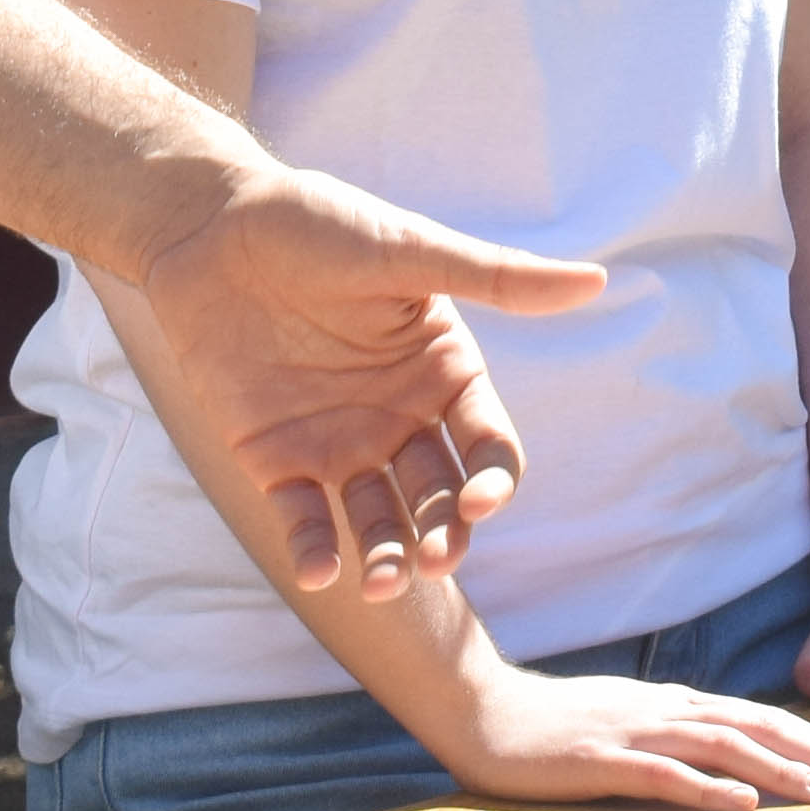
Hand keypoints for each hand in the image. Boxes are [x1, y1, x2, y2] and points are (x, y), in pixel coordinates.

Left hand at [130, 161, 605, 597]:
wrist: (212, 229)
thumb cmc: (320, 226)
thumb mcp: (410, 252)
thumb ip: (497, 278)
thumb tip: (597, 280)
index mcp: (444, 373)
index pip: (486, 445)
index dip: (490, 480)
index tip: (478, 502)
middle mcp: (401, 418)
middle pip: (438, 496)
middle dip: (441, 534)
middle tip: (434, 561)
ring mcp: (340, 444)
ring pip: (378, 520)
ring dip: (385, 557)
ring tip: (379, 585)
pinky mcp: (278, 460)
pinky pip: (305, 518)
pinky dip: (314, 549)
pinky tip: (319, 571)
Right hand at [451, 664, 809, 810]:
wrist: (485, 711)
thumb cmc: (556, 725)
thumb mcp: (630, 723)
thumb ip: (676, 736)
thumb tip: (727, 762)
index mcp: (678, 704)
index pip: (765, 717)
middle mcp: (668, 711)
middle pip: (761, 726)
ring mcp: (636, 732)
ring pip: (724, 747)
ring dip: (779, 770)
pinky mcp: (602, 759)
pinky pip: (663, 774)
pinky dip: (706, 789)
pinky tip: (741, 806)